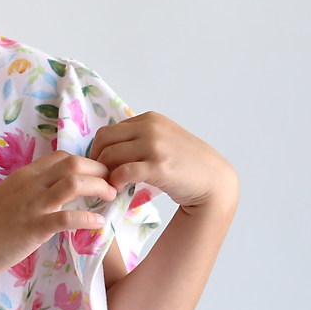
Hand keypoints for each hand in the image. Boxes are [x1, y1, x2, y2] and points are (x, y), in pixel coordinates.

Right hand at [0, 150, 116, 276]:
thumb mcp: (8, 196)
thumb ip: (29, 191)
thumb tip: (51, 193)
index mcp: (25, 176)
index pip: (61, 156)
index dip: (86, 160)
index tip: (99, 173)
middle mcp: (32, 184)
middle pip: (74, 163)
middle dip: (100, 169)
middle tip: (113, 182)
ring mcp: (34, 205)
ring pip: (74, 182)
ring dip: (99, 187)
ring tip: (111, 196)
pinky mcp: (35, 227)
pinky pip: (68, 217)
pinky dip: (88, 218)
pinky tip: (99, 223)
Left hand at [87, 112, 237, 211]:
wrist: (214, 180)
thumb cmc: (187, 164)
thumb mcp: (163, 140)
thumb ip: (140, 139)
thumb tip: (110, 150)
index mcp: (150, 119)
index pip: (109, 130)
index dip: (99, 150)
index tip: (100, 166)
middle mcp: (151, 127)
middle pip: (104, 139)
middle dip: (96, 159)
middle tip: (99, 177)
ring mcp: (155, 146)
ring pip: (110, 155)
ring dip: (104, 173)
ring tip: (109, 186)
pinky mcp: (158, 166)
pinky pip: (123, 172)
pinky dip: (115, 182)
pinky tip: (118, 190)